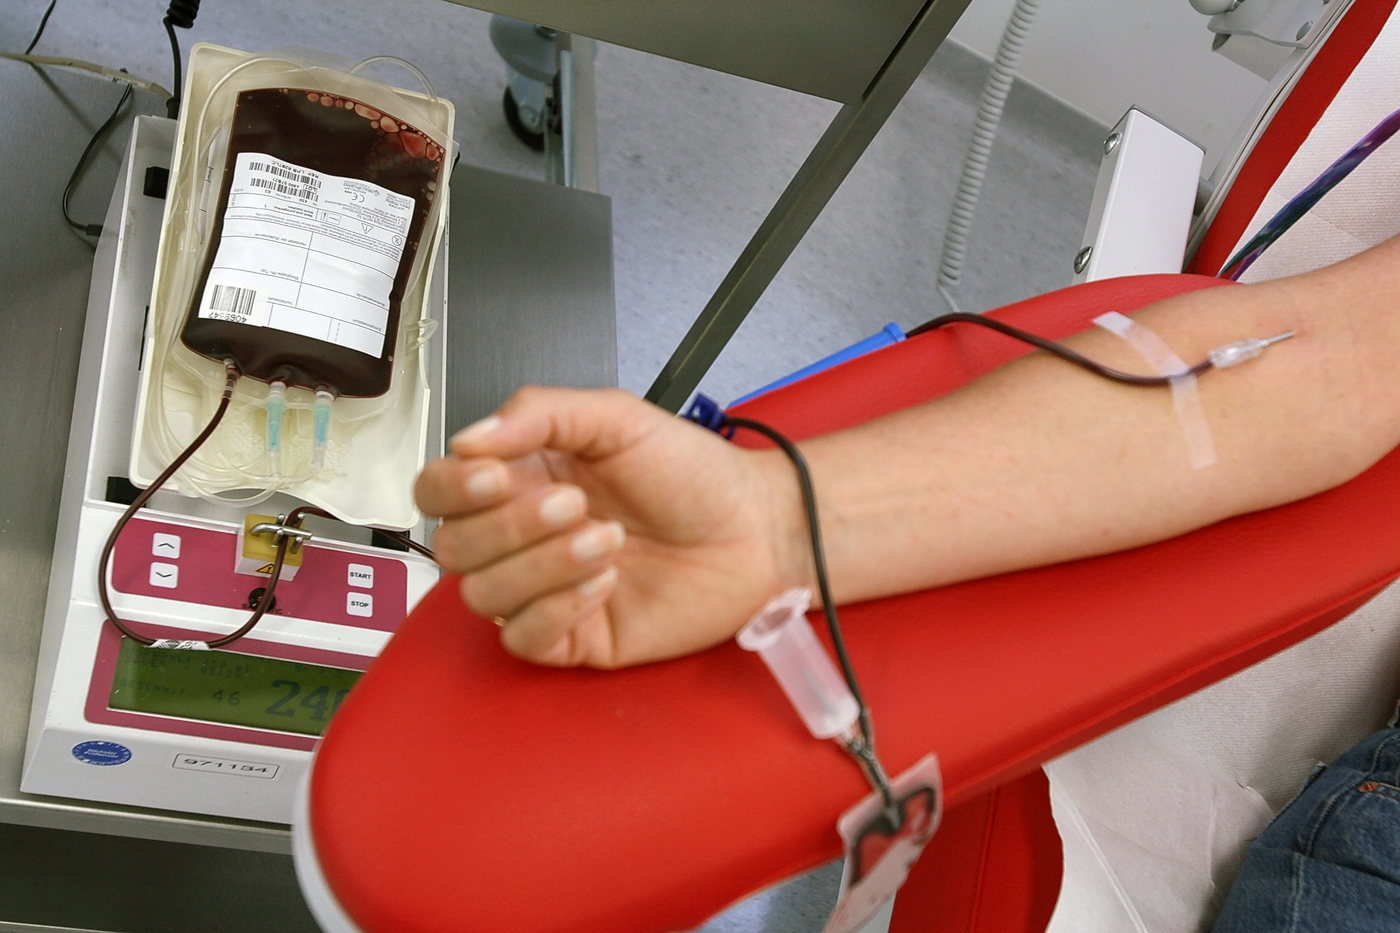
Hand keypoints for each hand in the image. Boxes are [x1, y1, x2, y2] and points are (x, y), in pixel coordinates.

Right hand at [414, 387, 808, 667]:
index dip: (451, 487)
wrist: (756, 528)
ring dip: (540, 566)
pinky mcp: (574, 635)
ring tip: (606, 540)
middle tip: (574, 504)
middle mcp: (526, 534)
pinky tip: (603, 582)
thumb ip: (537, 413)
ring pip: (483, 596)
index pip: (440, 490)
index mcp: (524, 476)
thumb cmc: (695, 474)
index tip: (492, 475)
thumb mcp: (616, 417)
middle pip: (455, 547)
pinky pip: (522, 638)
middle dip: (509, 526)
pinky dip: (555, 609)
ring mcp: (546, 589)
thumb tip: (468, 437)